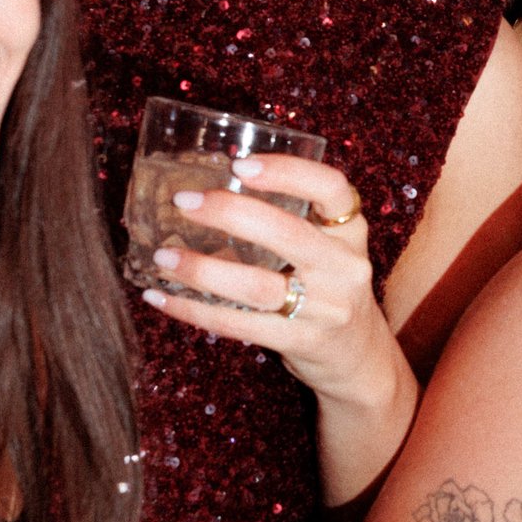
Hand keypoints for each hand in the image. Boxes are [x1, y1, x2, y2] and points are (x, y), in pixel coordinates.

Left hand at [144, 154, 398, 401]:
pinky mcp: (301, 342)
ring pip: (257, 286)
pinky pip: (241, 325)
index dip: (287, 171)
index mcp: (351, 231)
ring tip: (163, 257)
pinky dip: (196, 311)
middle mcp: (345, 267)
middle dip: (230, 213)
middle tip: (184, 201)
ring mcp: (326, 308)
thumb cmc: (329, 288)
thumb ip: (292, 219)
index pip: (331, 188)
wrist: (359, 355)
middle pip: (287, 233)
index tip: (239, 165)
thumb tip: (212, 185)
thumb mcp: (330, 247)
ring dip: (203, 270)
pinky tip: (163, 298)